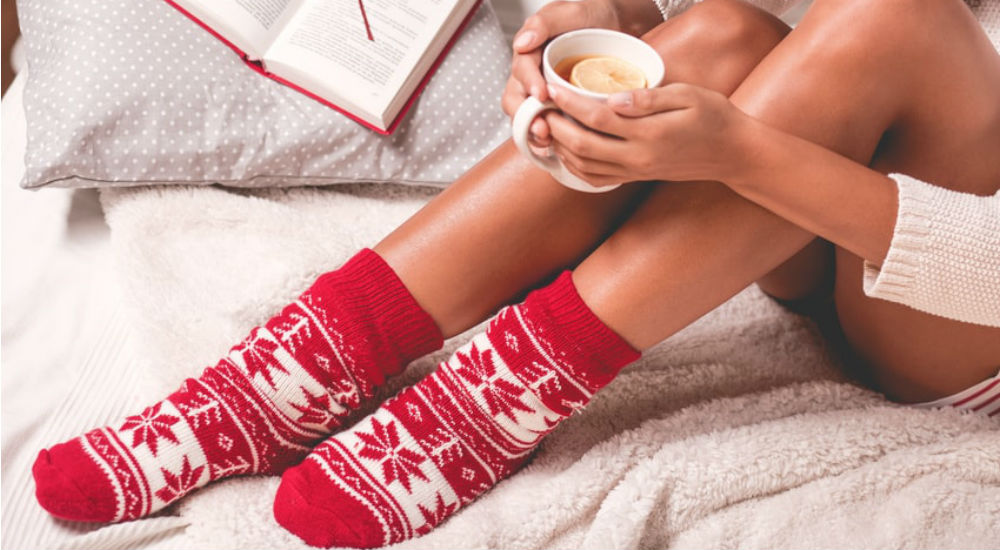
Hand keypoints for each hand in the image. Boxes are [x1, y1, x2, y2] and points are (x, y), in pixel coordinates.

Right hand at [501, 0, 621, 145]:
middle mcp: (532, 75)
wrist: (615, 26)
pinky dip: (548, 139)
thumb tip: (522, 43)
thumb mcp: (569, 12)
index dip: (528, 84)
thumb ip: (544, 23)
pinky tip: (557, 148)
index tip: (541, 95)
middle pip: (516, 100)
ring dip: (533, 133)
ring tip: (547, 143)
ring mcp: (543, 94)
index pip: (521, 71)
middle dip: (525, 118)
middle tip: (542, 129)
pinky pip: (545, 125)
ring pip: (527, 117)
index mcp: (530, 53)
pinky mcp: (557, 107)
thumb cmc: (590, 16)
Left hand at [545, 83, 756, 187]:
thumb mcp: (689, 96)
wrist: (733, 154)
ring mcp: (636, 171)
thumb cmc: (715, 118)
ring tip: (548, 126)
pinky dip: (575, 167)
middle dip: (556, 127)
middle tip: (542, 109)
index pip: (598, 120)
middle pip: (583, 147)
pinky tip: (566, 150)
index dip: (571, 104)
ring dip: (560, 148)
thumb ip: (650, 98)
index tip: (554, 89)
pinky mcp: (636, 177)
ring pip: (584, 166)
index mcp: (651, 134)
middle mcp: (639, 158)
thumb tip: (614, 99)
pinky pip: (596, 179)